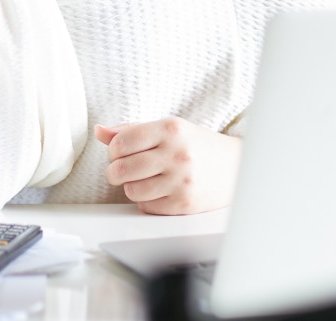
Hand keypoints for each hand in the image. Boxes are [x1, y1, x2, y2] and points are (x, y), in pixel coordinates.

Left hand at [95, 118, 241, 214]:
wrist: (236, 166)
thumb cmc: (197, 145)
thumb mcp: (168, 129)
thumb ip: (131, 129)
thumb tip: (99, 131)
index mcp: (170, 128)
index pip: (121, 142)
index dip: (114, 150)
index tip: (121, 152)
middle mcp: (176, 153)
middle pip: (121, 169)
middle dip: (116, 171)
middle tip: (124, 170)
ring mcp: (181, 180)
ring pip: (131, 191)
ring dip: (131, 187)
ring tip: (145, 180)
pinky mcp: (184, 203)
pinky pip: (146, 207)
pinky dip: (147, 201)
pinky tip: (159, 191)